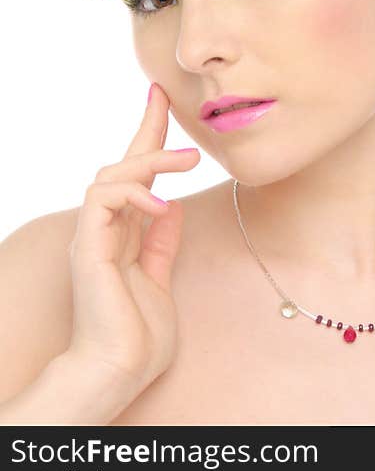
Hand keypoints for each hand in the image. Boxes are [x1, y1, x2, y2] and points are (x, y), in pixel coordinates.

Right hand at [65, 82, 199, 396]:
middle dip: (145, 130)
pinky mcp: (88, 248)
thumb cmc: (139, 333)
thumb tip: (170, 205)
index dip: (148, 138)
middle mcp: (106, 231)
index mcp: (124, 235)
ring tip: (189, 159)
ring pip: (110, 176)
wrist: (120, 369)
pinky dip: (133, 194)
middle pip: (121, 166)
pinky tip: (161, 204)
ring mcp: (94, 238)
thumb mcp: (160, 276)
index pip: (136, 177)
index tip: (161, 100)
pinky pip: (102, 201)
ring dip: (149, 159)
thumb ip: (161, 241)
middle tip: (166, 100)